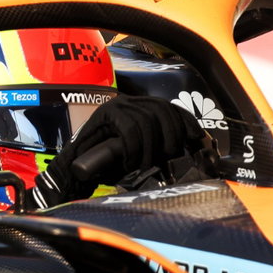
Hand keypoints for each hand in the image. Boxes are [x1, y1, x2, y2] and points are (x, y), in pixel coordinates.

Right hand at [31, 95, 206, 205]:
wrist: (75, 171)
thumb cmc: (109, 167)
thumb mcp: (142, 155)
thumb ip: (161, 147)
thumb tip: (190, 151)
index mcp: (142, 108)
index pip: (171, 108)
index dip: (187, 123)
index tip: (198, 140)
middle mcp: (131, 101)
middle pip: (162, 110)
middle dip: (170, 138)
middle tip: (164, 161)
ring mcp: (117, 105)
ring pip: (147, 121)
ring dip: (148, 149)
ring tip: (141, 166)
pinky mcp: (104, 113)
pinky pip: (129, 128)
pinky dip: (133, 149)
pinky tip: (129, 162)